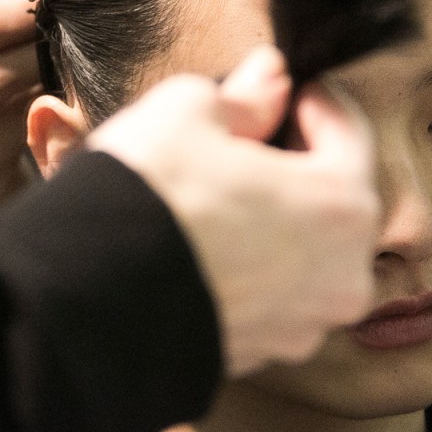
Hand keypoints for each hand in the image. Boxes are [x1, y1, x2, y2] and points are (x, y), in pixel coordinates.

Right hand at [87, 46, 379, 376]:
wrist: (84, 297)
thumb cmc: (146, 199)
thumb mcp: (187, 110)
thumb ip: (244, 94)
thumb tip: (268, 78)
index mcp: (341, 207)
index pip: (347, 131)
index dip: (309, 98)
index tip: (283, 89)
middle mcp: (340, 276)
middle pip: (332, 198)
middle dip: (294, 162)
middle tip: (248, 136)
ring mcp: (301, 324)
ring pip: (302, 251)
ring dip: (273, 219)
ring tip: (217, 191)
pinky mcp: (259, 353)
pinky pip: (268, 293)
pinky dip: (249, 264)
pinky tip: (203, 240)